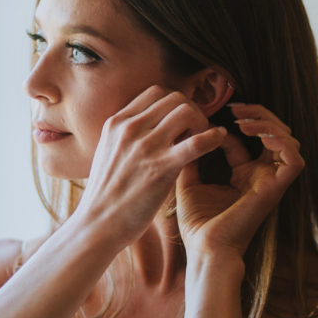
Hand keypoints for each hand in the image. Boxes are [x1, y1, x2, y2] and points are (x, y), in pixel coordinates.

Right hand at [73, 86, 227, 245]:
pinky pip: (197, 142)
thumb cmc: (105, 196)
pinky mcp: (161, 168)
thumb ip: (126, 137)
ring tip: (204, 137)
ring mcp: (146, 147)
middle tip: (197, 130)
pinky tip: (219, 139)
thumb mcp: (107, 154)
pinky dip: (213, 137)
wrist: (97, 224)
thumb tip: (150, 128)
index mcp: (116, 124)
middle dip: (191, 110)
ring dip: (202, 121)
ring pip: (187, 111)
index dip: (175, 103)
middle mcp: (130, 129)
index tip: (181, 120)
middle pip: (174, 98)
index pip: (155, 93)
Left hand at [175, 103, 303, 258]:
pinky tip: (257, 134)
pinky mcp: (276, 190)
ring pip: (288, 140)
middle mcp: (261, 176)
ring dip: (269, 124)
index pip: (251, 137)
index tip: (215, 113)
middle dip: (259, 114)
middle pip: (275, 133)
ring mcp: (271, 182)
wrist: (205, 250)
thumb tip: (185, 133)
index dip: (238, 120)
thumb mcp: (188, 183)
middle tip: (236, 108)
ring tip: (244, 120)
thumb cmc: (197, 226)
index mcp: (244, 175)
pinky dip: (281, 141)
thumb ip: (191, 158)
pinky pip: (295, 159)